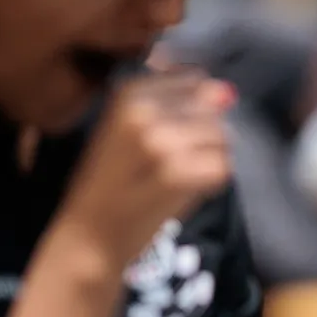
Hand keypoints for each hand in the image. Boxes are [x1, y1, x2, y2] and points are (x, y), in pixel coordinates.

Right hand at [54, 71, 234, 268]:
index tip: (170, 134)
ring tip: (179, 178)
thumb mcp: (129, 130)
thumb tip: (225, 92)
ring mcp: (159, 143)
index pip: (193, 81)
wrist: (90, 235)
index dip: (193, 110)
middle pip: (211, 110)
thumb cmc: (112, 183)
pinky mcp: (176, 175)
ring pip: (221, 138)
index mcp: (128, 94)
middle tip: (173, 164)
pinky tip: (184, 192)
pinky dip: (212, 183)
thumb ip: (176, 104)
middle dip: (204, 137)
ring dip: (210, 159)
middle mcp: (142, 111)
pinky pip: (222, 167)